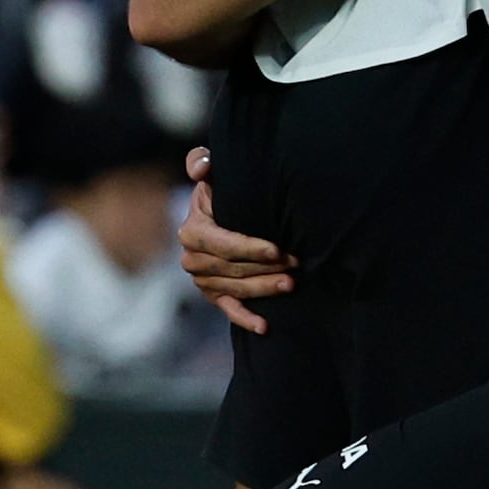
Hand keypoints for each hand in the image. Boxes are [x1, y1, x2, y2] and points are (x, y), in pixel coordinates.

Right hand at [175, 146, 294, 331]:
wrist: (221, 215)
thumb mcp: (211, 171)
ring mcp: (202, 280)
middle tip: (296, 266)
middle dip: (266, 268)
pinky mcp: (213, 294)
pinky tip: (265, 326)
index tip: (278, 249)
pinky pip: (229, 309)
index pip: (223, 244)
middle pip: (233, 269)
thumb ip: (201, 162)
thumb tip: (202, 168)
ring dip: (264, 289)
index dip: (250, 248)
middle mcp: (192, 258)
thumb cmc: (223, 190)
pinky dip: (246, 319)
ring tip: (292, 284)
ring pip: (236, 288)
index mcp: (192, 230)